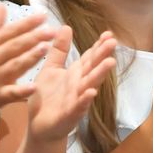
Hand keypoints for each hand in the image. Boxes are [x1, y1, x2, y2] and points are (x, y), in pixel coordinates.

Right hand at [0, 5, 56, 121]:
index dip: (26, 24)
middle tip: (51, 31)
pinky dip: (22, 91)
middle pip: (14, 47)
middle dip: (33, 37)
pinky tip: (34, 87)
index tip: (43, 16)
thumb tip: (2, 6)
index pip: (9, 32)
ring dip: (30, 57)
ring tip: (46, 48)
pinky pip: (11, 93)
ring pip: (15, 66)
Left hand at [27, 28, 117, 142]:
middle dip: (103, 56)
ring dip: (99, 75)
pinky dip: (85, 100)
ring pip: (90, 85)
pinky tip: (91, 92)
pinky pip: (78, 107)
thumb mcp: (50, 69)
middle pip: (92, 68)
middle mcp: (79, 85)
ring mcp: (76, 100)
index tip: (109, 33)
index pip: (89, 57)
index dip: (98, 46)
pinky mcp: (69, 115)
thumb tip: (66, 27)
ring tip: (109, 63)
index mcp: (75, 73)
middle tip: (113, 43)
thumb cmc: (46, 98)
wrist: (39, 126)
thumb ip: (59, 50)